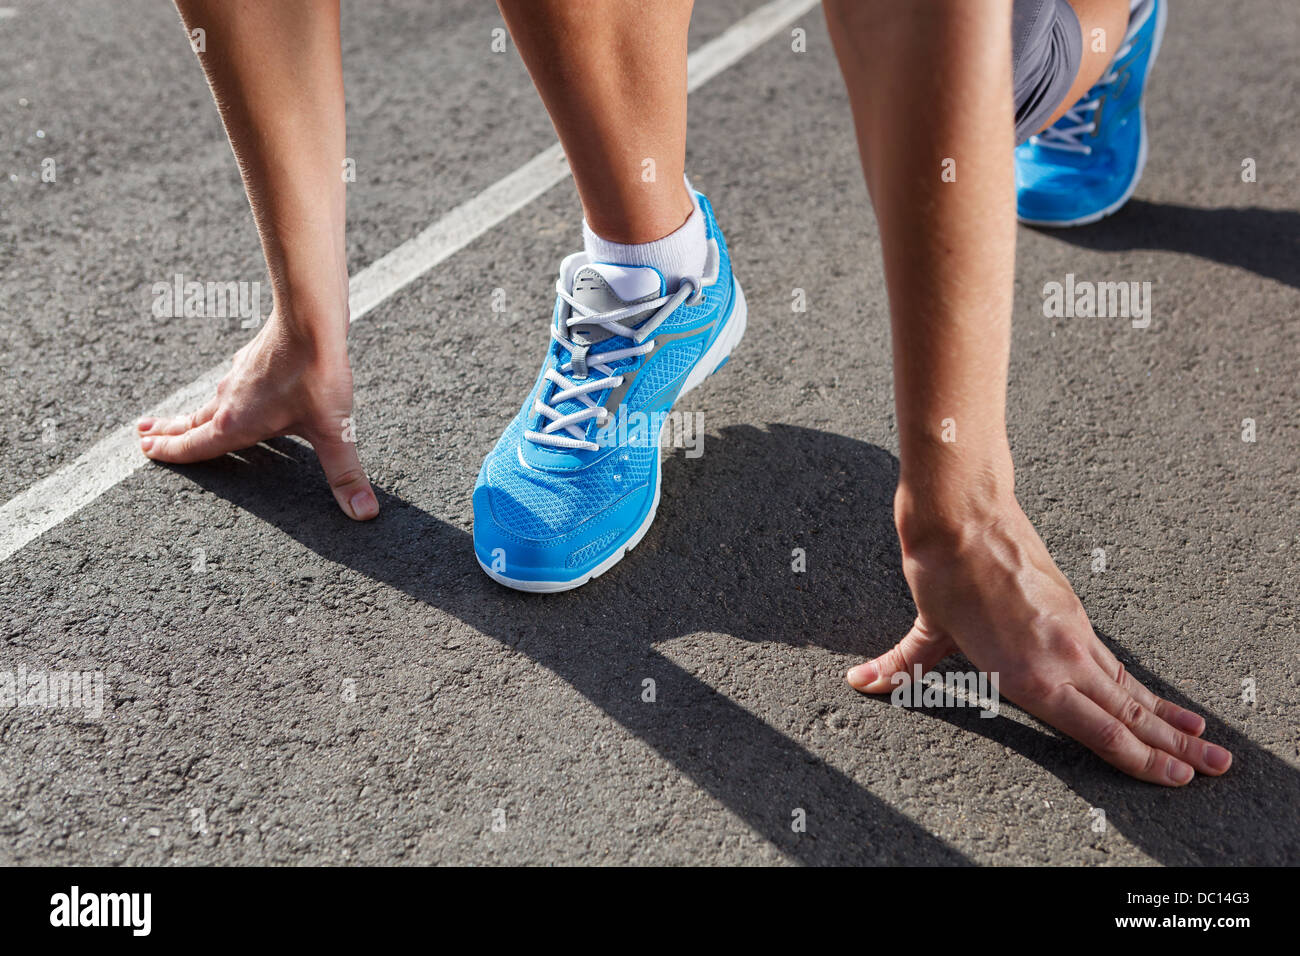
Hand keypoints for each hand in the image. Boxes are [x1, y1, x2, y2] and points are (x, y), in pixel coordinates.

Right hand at [136, 315, 378, 520]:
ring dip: (190, 412)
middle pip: (192, 422)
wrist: (311, 319)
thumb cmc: (317, 376)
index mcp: (237, 424)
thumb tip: (364, 514)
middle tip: (142, 436)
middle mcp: (229, 400)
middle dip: (168, 433)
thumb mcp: (334, 431)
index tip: (145, 452)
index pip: (195, 446)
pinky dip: (221, 391)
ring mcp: (239, 376)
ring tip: (176, 418)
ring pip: (208, 401)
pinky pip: (230, 381)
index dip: (171, 453)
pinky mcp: (254, 357)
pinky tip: (229, 386)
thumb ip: (346, 474)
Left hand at [848, 500, 1232, 785]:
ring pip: (1128, 687)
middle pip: (1128, 712)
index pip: (1095, 729)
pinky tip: (1156, 700)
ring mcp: (1072, 632)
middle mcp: (1060, 658)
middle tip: (1210, 771)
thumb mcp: (926, 628)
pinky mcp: (1072, 611)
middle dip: (1170, 747)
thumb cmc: (942, 570)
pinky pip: (1113, 660)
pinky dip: (1139, 684)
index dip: (1135, 757)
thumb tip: (861, 682)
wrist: (962, 511)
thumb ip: (902, 665)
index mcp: (1027, 675)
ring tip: (1204, 744)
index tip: (1171, 778)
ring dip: (1168, 718)